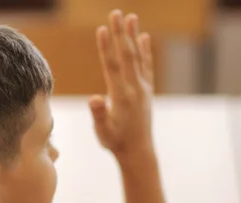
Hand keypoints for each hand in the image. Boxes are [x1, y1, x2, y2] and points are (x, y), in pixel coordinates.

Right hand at [89, 10, 154, 160]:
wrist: (138, 151)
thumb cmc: (116, 143)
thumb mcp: (103, 132)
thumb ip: (99, 115)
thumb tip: (94, 99)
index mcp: (121, 95)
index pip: (112, 66)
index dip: (106, 47)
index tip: (102, 28)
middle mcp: (134, 88)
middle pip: (126, 55)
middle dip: (120, 33)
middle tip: (116, 12)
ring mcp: (142, 88)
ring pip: (137, 56)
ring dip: (133, 35)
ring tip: (131, 16)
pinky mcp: (147, 91)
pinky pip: (146, 66)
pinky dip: (145, 51)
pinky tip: (144, 37)